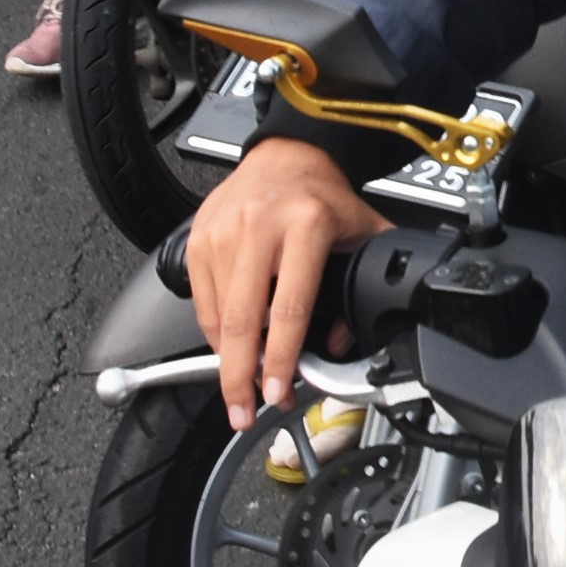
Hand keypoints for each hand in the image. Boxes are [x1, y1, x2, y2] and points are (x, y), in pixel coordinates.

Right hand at [188, 138, 389, 430]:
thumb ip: (367, 284)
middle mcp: (259, 227)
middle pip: (243, 320)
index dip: (282, 359)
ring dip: (227, 362)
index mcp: (306, 225)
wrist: (287, 153)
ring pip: (218, 316)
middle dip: (241, 377)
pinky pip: (201, 302)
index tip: (279, 392)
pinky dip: (214, 334)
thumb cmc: (322, 195)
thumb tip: (343, 343)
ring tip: (240, 392)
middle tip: (244, 413)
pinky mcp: (198, 238)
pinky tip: (229, 352)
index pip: (290, 308)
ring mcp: (223, 232)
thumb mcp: (363, 232)